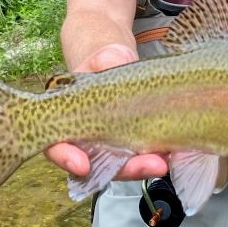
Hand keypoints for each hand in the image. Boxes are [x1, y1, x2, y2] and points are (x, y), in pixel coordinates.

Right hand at [44, 43, 168, 180]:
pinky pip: (142, 155)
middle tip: (147, 165)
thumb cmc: (100, 63)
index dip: (66, 159)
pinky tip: (171, 153)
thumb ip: (104, 60)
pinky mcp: (134, 144)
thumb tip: (114, 60)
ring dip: (142, 166)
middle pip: (98, 165)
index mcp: (63, 122)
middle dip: (124, 169)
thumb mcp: (99, 58)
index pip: (56, 147)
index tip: (82, 165)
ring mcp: (111, 146)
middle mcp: (85, 142)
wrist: (117, 64)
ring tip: (162, 162)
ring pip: (122, 165)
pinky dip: (156, 156)